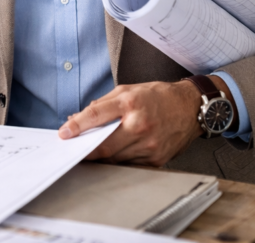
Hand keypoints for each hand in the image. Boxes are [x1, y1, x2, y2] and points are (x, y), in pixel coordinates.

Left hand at [57, 81, 203, 166]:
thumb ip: (102, 104)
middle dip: (85, 149)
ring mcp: (149, 145)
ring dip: (100, 156)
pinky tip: (113, 155)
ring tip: (91, 151)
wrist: (190, 107)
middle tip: (73, 149)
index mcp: (130, 103)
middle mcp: (139, 125)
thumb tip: (78, 118)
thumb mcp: (128, 90)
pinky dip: (118, 161)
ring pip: (115, 158)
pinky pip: (130, 164)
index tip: (64, 133)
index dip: (77, 126)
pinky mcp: (156, 159)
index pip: (96, 115)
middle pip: (104, 145)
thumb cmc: (157, 96)